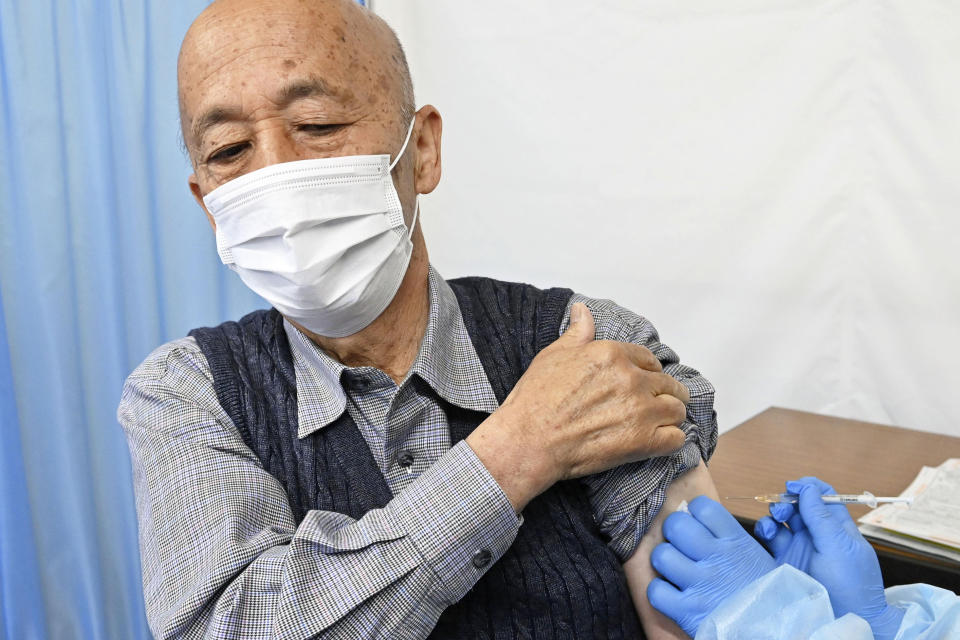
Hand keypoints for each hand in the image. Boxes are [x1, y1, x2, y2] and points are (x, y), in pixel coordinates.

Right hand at [466, 302, 688, 511]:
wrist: (529, 440)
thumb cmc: (536, 399)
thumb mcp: (554, 355)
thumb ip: (578, 333)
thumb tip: (583, 311)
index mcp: (612, 354)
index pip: (648, 360)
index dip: (649, 371)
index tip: (646, 380)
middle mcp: (631, 379)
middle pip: (668, 384)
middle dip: (666, 393)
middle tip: (659, 403)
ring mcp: (640, 411)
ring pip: (677, 410)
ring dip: (670, 415)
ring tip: (661, 422)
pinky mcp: (642, 442)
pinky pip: (675, 438)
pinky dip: (670, 440)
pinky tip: (659, 441)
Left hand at [647, 496, 776, 637]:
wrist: (774, 631)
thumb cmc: (770, 594)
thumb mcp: (768, 558)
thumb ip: (752, 536)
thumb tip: (736, 518)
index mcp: (736, 542)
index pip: (703, 507)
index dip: (695, 511)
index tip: (697, 521)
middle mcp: (716, 558)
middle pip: (676, 525)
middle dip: (674, 530)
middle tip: (681, 542)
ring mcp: (700, 584)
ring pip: (662, 555)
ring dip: (665, 560)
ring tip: (675, 568)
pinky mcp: (688, 611)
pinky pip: (656, 591)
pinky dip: (660, 591)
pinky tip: (672, 592)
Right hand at [754, 477, 903, 639]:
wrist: (846, 618)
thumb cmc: (852, 585)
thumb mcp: (839, 547)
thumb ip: (821, 517)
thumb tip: (807, 487)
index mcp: (837, 527)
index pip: (823, 495)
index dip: (808, 487)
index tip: (794, 487)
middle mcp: (817, 534)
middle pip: (798, 505)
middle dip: (786, 501)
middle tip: (782, 510)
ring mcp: (800, 547)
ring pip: (781, 520)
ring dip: (774, 515)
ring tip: (773, 523)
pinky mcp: (785, 560)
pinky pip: (771, 538)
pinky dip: (765, 530)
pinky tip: (767, 533)